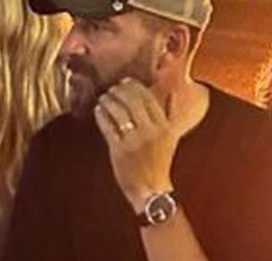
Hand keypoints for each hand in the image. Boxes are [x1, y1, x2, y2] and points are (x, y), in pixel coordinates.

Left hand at [93, 79, 179, 211]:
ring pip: (120, 112)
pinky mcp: (120, 150)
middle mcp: (151, 131)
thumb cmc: (160, 162)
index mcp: (165, 126)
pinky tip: (98, 110)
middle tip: (112, 88)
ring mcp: (135, 141)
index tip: (126, 81)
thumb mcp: (172, 136)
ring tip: (104, 97)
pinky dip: (102, 116)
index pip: (149, 98)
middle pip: (133, 102)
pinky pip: (109, 127)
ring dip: (109, 101)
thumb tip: (173, 90)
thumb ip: (171, 113)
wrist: (151, 189)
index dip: (135, 86)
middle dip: (120, 91)